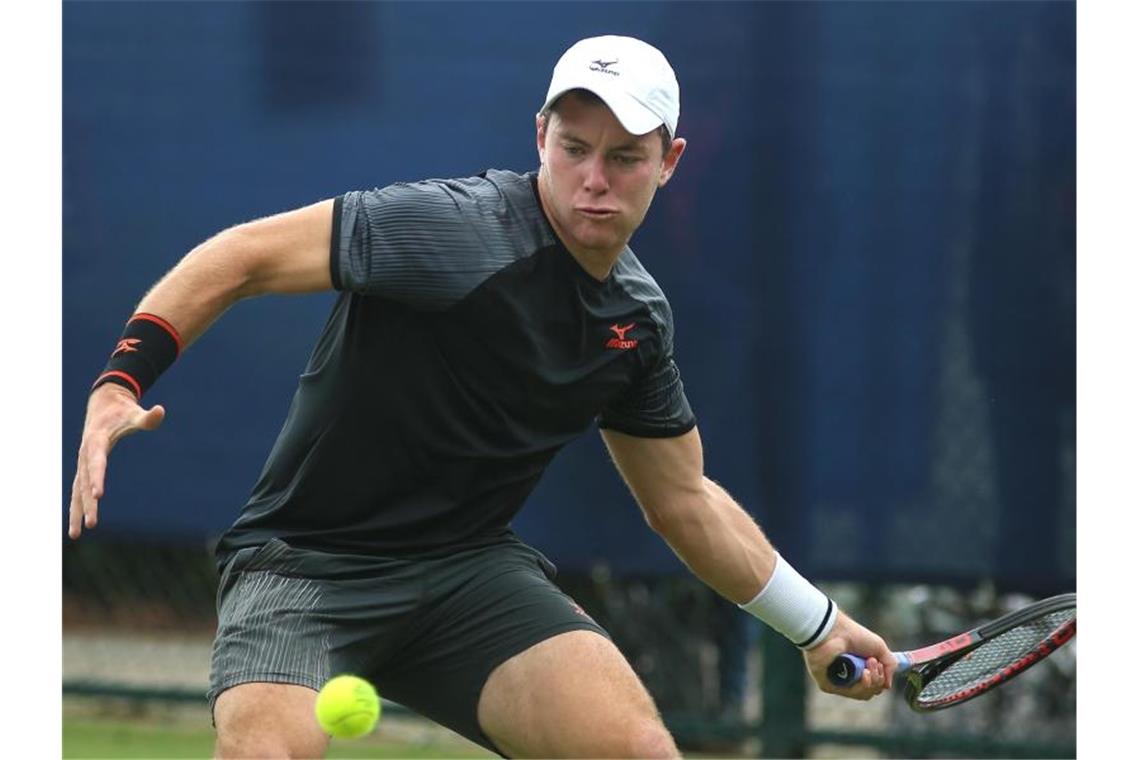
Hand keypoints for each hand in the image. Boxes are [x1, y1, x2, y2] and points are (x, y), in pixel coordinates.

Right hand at [68, 384, 165, 538]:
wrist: (103, 403)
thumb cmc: (122, 410)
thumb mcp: (134, 412)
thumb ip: (147, 417)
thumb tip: (161, 411)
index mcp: (96, 441)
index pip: (96, 463)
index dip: (97, 479)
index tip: (99, 495)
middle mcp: (85, 454)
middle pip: (85, 483)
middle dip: (88, 504)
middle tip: (92, 525)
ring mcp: (82, 462)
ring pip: (77, 491)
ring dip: (77, 512)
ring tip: (76, 535)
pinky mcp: (84, 468)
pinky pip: (78, 490)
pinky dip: (77, 506)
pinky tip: (77, 524)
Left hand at [802, 610, 895, 699]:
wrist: (834, 630)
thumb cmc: (854, 635)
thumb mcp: (880, 647)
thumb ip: (890, 665)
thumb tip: (888, 686)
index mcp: (859, 668)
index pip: (875, 685)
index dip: (881, 679)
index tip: (879, 663)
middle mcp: (849, 676)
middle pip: (870, 692)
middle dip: (877, 680)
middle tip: (872, 662)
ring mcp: (838, 681)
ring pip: (861, 694)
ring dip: (870, 682)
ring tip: (867, 666)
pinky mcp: (828, 684)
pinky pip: (848, 693)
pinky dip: (860, 686)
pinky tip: (863, 673)